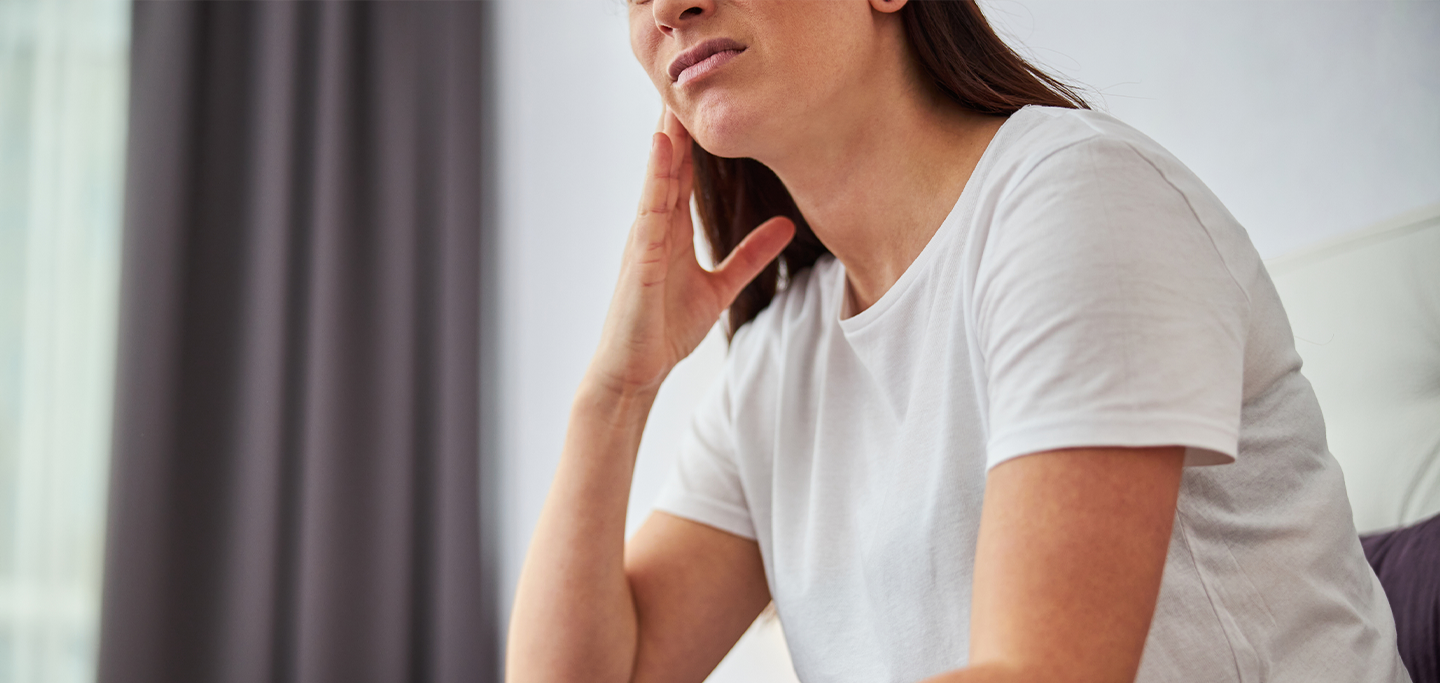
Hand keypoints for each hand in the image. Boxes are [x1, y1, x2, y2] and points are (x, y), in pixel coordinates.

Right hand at [588, 111, 794, 396]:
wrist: (635, 370)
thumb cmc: (665, 328)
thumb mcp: (721, 287)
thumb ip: (751, 256)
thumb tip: (786, 228)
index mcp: (671, 229)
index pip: (685, 172)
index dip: (696, 136)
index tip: (709, 98)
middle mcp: (655, 226)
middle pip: (670, 163)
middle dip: (679, 123)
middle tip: (690, 76)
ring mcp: (645, 239)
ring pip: (659, 176)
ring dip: (668, 137)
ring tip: (677, 98)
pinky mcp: (641, 258)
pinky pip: (650, 208)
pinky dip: (657, 176)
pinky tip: (665, 149)